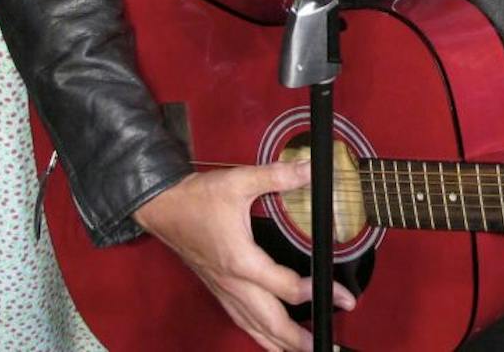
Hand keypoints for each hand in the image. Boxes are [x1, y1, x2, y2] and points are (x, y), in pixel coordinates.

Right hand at [134, 162, 354, 351]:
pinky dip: (258, 333)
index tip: (341, 296)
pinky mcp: (217, 288)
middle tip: (327, 345)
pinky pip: (241, 319)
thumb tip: (309, 169)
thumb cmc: (197, 198)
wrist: (162, 207)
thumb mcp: (238, 181)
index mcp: (241, 261)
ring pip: (253, 326)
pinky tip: (268, 338)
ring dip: (279, 343)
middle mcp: (232, 283)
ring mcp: (223, 289)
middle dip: (298, 339)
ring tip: (303, 351)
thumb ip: (276, 176)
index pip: (285, 287)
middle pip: (269, 321)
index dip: (316, 292)